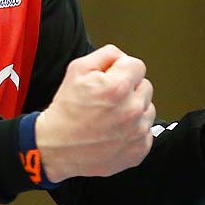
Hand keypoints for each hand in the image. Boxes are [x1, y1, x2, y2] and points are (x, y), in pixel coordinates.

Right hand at [35, 44, 155, 182]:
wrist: (57, 148)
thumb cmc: (65, 112)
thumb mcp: (77, 70)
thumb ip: (105, 55)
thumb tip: (121, 56)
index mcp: (118, 88)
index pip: (137, 65)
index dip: (121, 70)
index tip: (111, 79)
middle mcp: (132, 110)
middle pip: (145, 86)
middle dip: (129, 89)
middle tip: (108, 99)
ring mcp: (138, 132)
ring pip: (147, 109)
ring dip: (133, 109)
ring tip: (111, 116)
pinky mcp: (139, 149)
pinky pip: (146, 131)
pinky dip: (133, 131)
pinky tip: (114, 132)